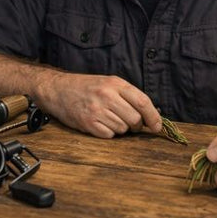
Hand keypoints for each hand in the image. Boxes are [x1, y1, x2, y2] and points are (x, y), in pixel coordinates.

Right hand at [34, 71, 161, 137]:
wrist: (59, 90)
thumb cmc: (87, 87)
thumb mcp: (109, 83)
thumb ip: (128, 96)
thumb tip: (150, 116)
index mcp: (115, 84)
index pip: (143, 102)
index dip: (154, 117)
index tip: (158, 126)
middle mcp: (107, 96)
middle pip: (135, 119)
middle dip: (136, 125)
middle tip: (130, 122)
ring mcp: (97, 110)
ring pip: (123, 129)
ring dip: (120, 128)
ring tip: (109, 118)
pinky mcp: (88, 123)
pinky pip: (109, 135)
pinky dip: (108, 132)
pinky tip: (100, 123)